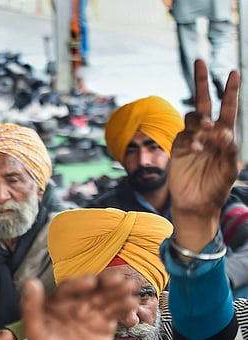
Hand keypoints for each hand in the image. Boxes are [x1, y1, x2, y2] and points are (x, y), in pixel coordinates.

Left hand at [23, 274, 137, 339]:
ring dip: (118, 291)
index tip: (90, 283)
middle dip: (104, 284)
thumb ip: (32, 309)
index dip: (78, 285)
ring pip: (105, 298)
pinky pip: (115, 312)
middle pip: (90, 290)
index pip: (67, 289)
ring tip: (131, 287)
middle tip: (118, 280)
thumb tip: (31, 284)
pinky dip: (124, 307)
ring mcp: (90, 314)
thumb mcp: (36, 335)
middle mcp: (72, 306)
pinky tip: (131, 303)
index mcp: (54, 305)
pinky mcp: (104, 325)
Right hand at [168, 59, 239, 250]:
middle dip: (202, 83)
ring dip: (198, 120)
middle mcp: (207, 134)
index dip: (230, 91)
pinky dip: (190, 139)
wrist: (196, 205)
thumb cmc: (217, 188)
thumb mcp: (230, 169)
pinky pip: (183, 136)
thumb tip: (222, 131)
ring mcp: (192, 140)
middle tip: (200, 61)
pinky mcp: (178, 149)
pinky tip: (195, 150)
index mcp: (224, 136)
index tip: (233, 72)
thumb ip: (229, 150)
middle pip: (204, 103)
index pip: (228, 108)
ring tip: (205, 133)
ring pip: (192, 118)